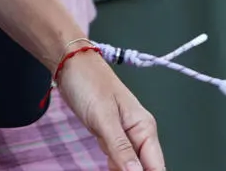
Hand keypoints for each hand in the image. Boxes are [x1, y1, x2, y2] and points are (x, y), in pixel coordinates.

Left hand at [54, 51, 164, 170]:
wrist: (69, 64)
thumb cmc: (88, 82)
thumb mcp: (104, 118)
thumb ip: (121, 148)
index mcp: (145, 127)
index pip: (156, 166)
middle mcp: (138, 133)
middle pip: (144, 167)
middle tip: (114, 167)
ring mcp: (124, 134)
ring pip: (130, 165)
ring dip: (122, 170)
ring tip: (109, 161)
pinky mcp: (109, 135)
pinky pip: (116, 158)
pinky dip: (112, 165)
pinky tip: (107, 164)